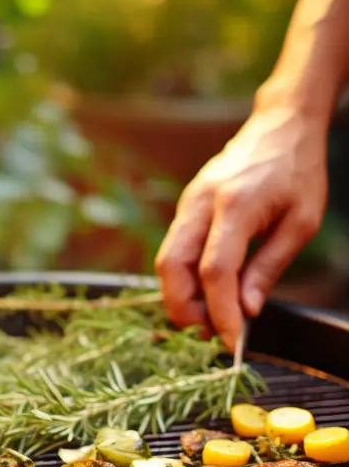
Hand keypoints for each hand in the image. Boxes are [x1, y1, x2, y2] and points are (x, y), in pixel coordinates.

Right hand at [155, 105, 328, 350]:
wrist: (280, 126)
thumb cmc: (297, 171)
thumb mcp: (301, 222)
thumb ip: (270, 267)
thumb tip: (247, 310)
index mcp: (235, 204)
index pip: (214, 269)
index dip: (219, 311)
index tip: (232, 340)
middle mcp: (201, 203)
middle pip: (172, 267)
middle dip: (185, 309)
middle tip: (211, 333)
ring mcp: (187, 204)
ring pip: (165, 262)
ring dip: (180, 298)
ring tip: (209, 318)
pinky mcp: (184, 209)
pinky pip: (172, 252)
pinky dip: (182, 280)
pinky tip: (206, 294)